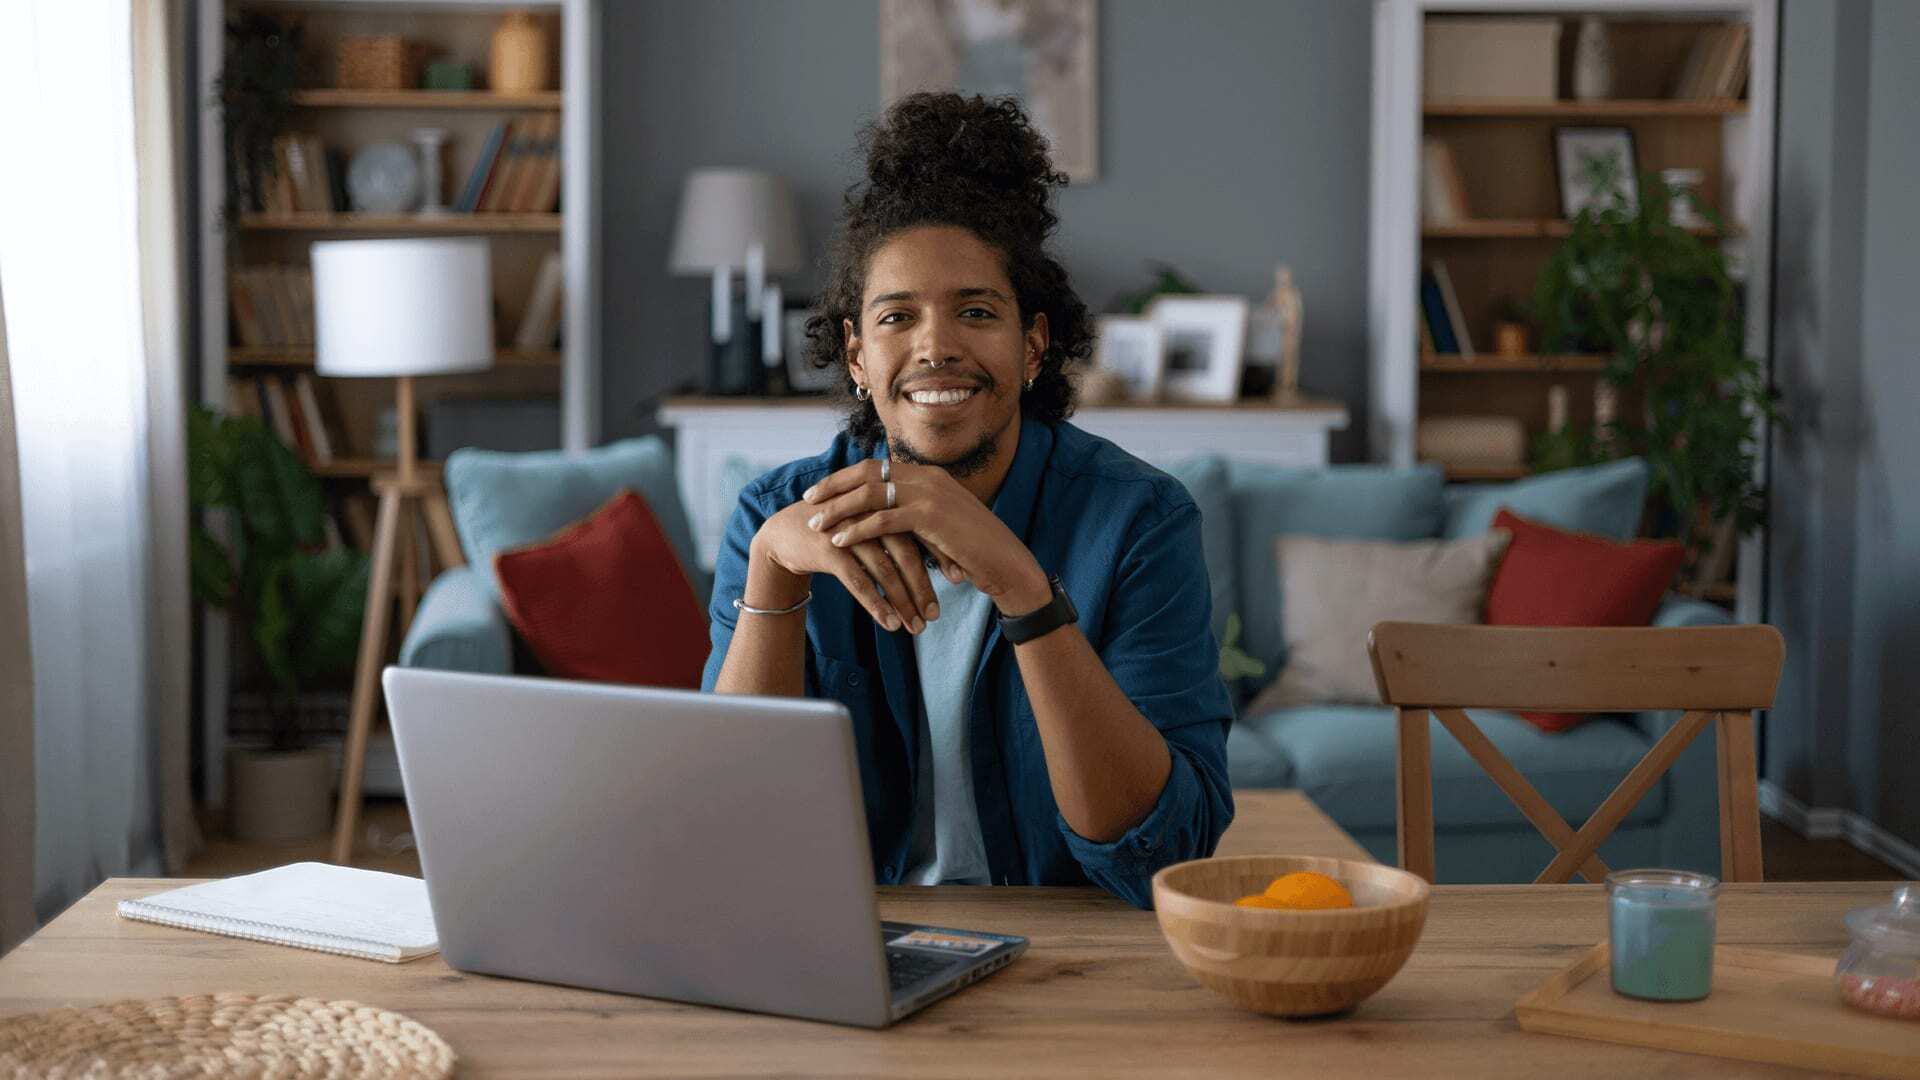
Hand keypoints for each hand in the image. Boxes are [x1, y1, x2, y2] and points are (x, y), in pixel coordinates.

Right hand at [748, 497, 936, 633]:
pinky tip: (890, 624)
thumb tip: (936, 553)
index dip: (941, 555)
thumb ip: (898, 531)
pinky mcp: (829, 549)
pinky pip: (859, 582)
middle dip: (923, 587)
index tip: (960, 579)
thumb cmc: (834, 531)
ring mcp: (848, 530)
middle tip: (936, 615)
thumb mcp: (868, 524)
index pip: (921, 530)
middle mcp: (869, 514)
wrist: (784, 533)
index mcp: (884, 503)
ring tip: (916, 627)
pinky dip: (877, 604)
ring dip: (903, 602)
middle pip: (906, 552)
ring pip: (885, 570)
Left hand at [801, 458, 1051, 615]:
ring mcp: (930, 492)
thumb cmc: (972, 549)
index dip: (843, 478)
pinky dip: (857, 530)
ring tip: (816, 525)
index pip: (875, 467)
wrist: (1005, 562)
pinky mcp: (931, 515)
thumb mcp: (940, 525)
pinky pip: (883, 519)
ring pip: (870, 493)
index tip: (820, 492)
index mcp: (927, 474)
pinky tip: (839, 542)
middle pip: (866, 473)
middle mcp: (927, 476)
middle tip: (808, 502)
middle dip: (833, 487)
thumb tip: (884, 519)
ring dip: (839, 509)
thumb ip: (914, 515)